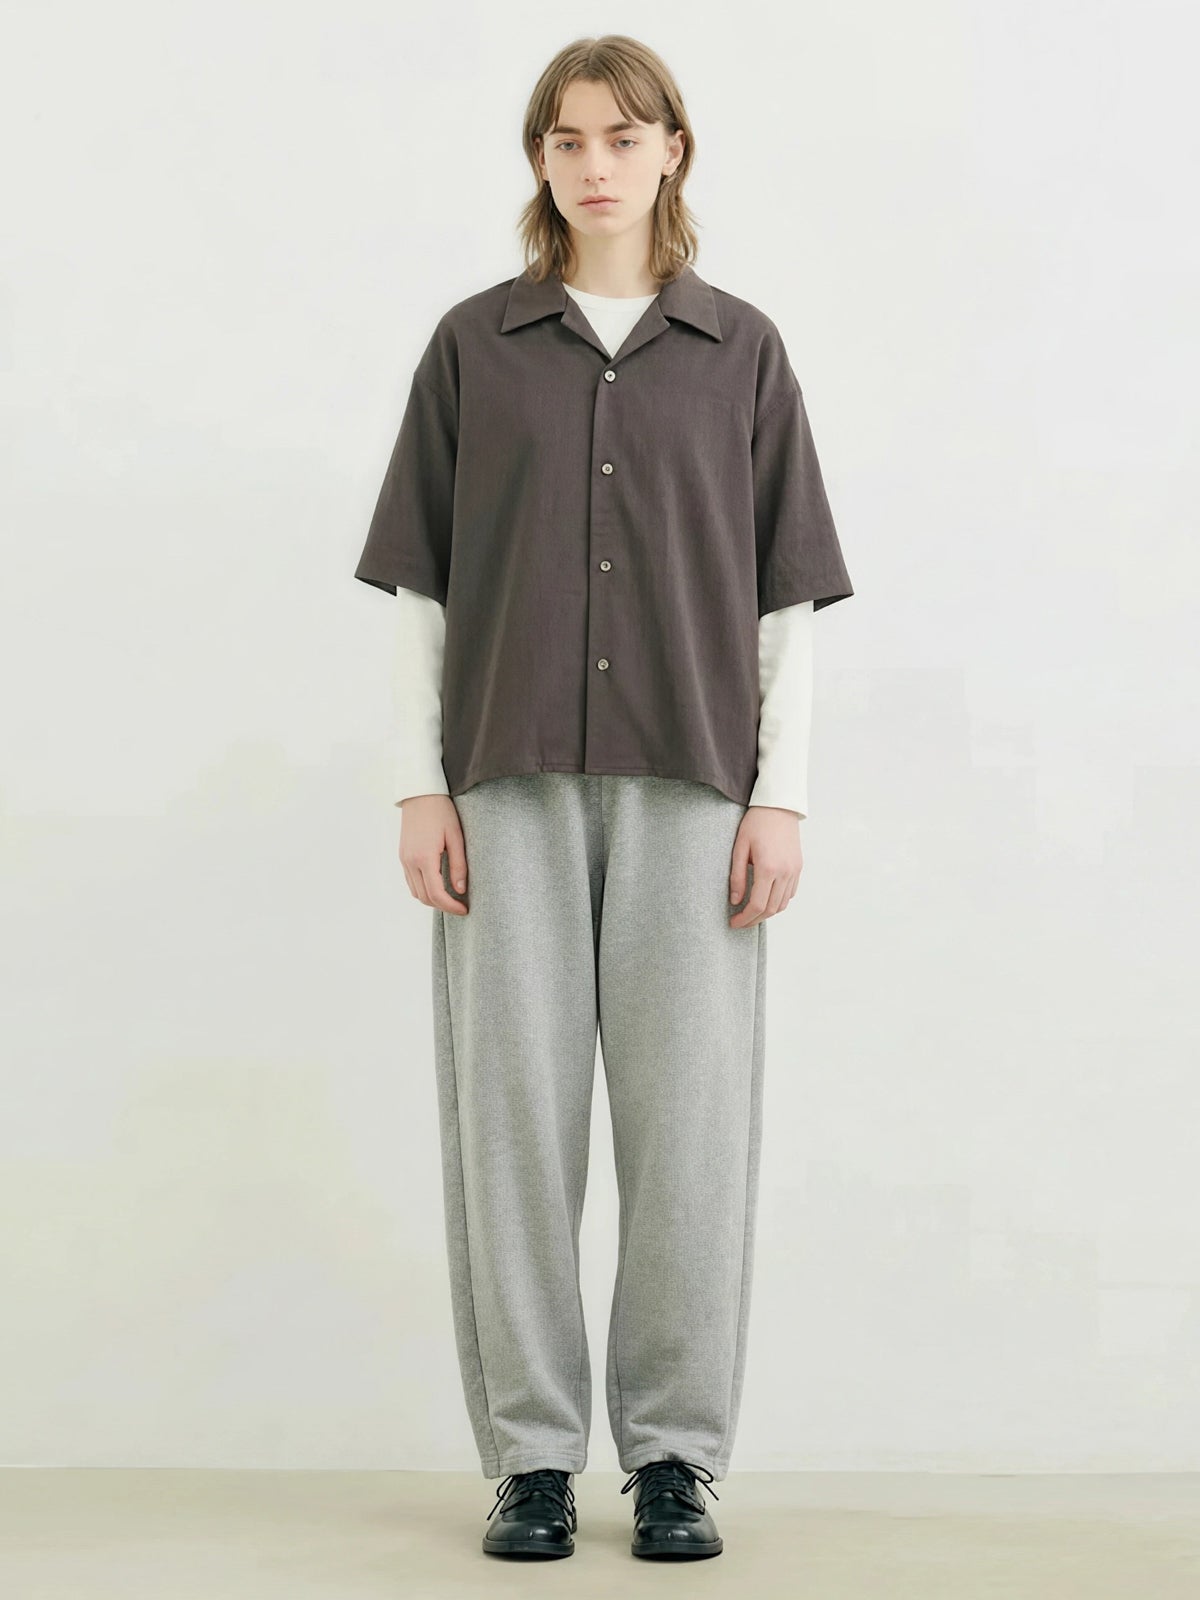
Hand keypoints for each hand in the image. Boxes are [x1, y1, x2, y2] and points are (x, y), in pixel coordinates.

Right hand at [399, 794, 468, 913]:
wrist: (420, 794)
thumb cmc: (441, 811)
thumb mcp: (456, 837)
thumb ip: (458, 865)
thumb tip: (461, 890)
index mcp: (424, 857)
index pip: (437, 894)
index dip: (451, 906)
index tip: (465, 910)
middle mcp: (410, 861)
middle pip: (425, 897)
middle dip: (443, 906)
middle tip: (460, 906)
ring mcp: (404, 859)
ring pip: (416, 892)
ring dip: (432, 899)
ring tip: (450, 897)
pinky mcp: (402, 856)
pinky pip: (411, 882)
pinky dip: (423, 890)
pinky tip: (437, 886)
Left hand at [729, 805, 801, 927]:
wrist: (778, 807)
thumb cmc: (756, 823)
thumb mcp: (740, 848)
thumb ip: (737, 877)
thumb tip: (735, 901)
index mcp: (768, 868)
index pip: (757, 905)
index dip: (745, 918)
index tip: (733, 923)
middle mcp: (785, 872)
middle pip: (771, 909)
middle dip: (754, 920)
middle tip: (740, 922)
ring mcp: (794, 871)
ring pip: (782, 904)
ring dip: (767, 913)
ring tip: (751, 913)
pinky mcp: (798, 867)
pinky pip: (790, 893)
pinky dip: (778, 902)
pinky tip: (766, 899)